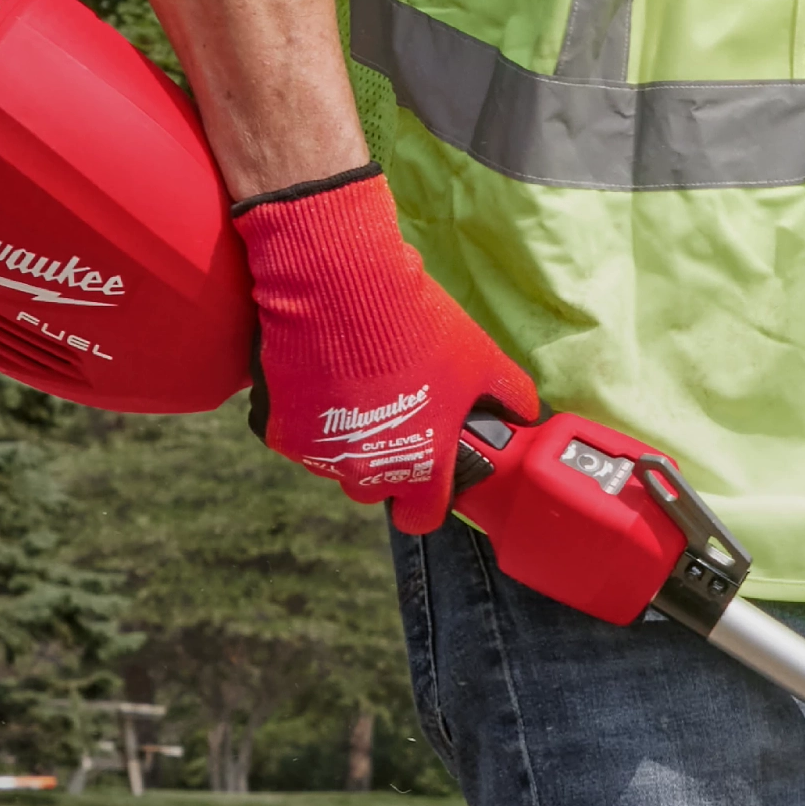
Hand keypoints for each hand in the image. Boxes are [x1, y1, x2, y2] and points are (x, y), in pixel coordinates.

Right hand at [232, 168, 535, 534]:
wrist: (338, 286)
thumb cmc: (416, 326)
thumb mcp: (481, 358)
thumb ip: (510, 396)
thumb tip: (524, 412)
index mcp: (420, 468)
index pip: (422, 518)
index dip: (426, 501)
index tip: (428, 478)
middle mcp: (367, 473)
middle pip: (375, 489)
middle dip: (385, 464)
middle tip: (393, 418)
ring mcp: (320, 455)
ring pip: (336, 463)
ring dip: (347, 439)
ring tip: (357, 388)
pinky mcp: (280, 431)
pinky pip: (298, 436)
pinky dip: (308, 416)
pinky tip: (323, 379)